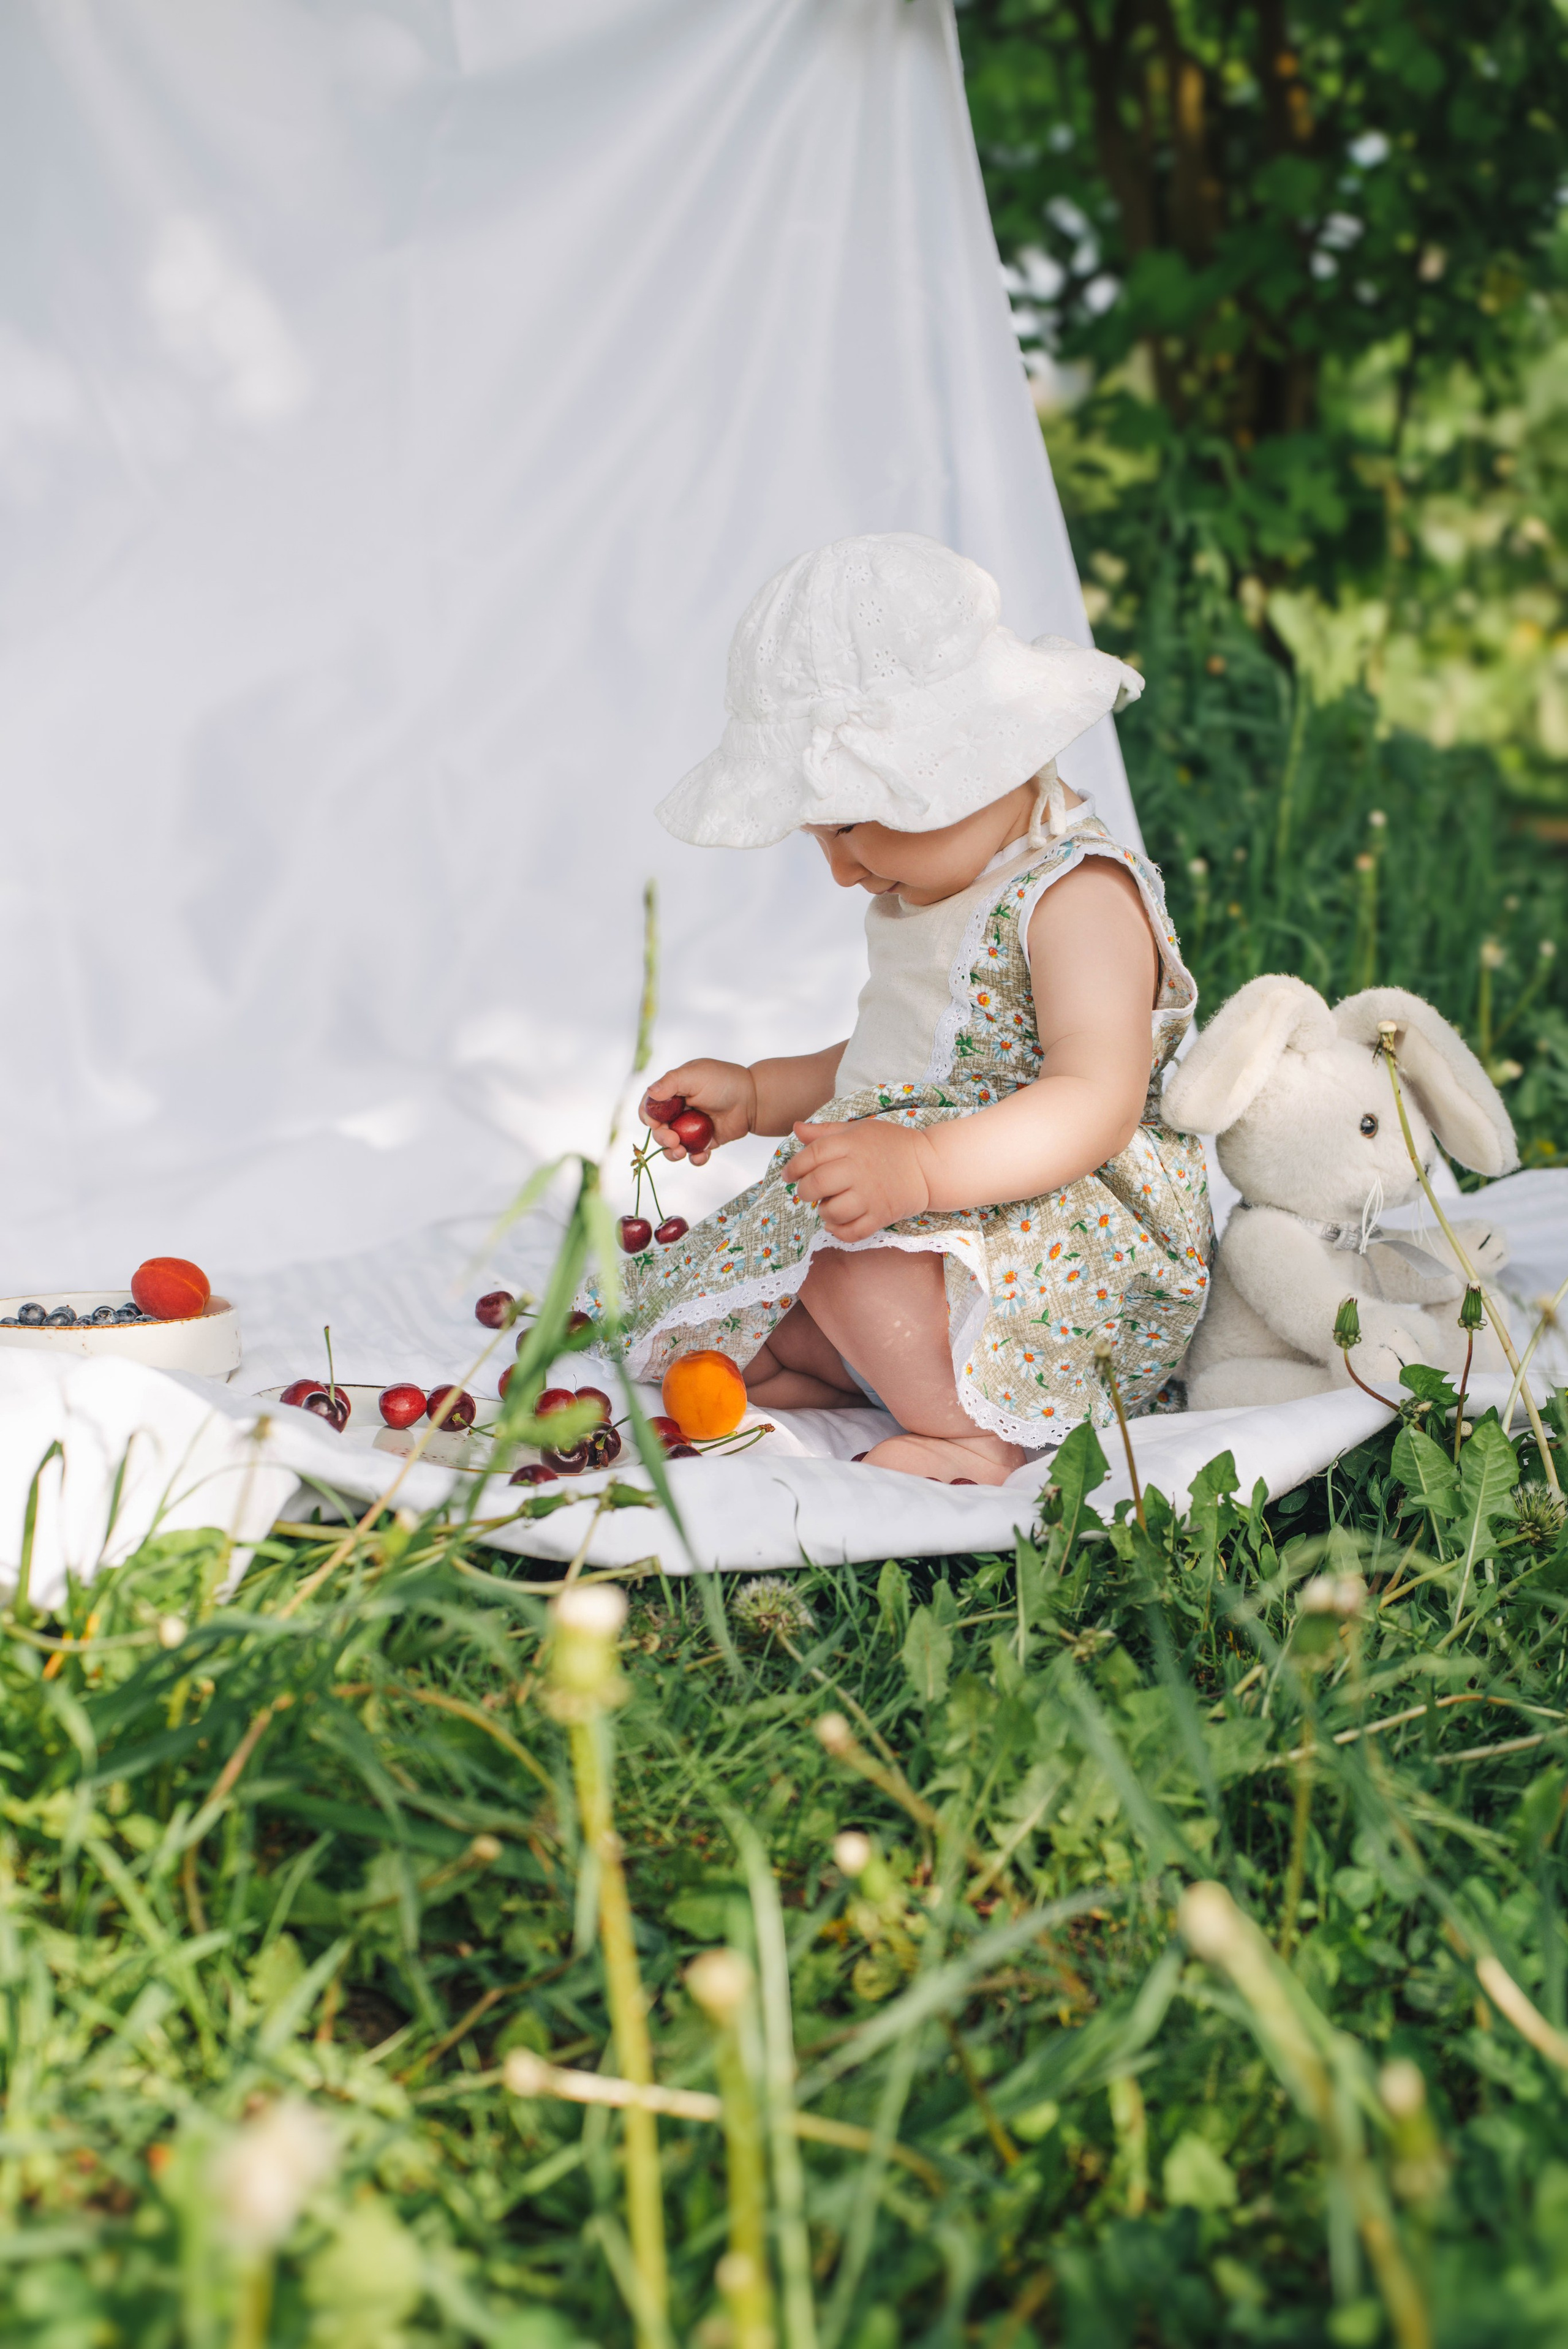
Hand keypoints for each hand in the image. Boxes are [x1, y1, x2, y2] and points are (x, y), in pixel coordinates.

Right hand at [641, 1059, 756, 1164]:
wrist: (753, 1099)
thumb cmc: (724, 1081)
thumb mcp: (695, 1075)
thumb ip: (671, 1082)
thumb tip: (651, 1092)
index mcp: (672, 1093)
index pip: (650, 1107)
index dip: (648, 1116)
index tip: (654, 1123)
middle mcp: (679, 1111)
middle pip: (659, 1130)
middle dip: (662, 1137)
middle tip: (673, 1140)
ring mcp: (691, 1128)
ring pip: (672, 1146)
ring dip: (672, 1153)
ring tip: (681, 1152)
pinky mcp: (704, 1142)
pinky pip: (694, 1154)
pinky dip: (695, 1158)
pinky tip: (701, 1156)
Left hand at [788, 1117, 933, 1241]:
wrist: (930, 1165)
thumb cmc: (892, 1145)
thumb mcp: (859, 1129)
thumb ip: (825, 1131)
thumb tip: (796, 1129)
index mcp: (851, 1145)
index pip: (811, 1156)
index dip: (793, 1167)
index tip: (789, 1174)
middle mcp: (858, 1170)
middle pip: (816, 1185)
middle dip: (805, 1191)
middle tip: (809, 1191)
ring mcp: (870, 1196)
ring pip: (831, 1212)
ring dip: (823, 1211)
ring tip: (828, 1205)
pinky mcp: (881, 1216)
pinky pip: (852, 1232)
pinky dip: (838, 1231)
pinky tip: (836, 1223)